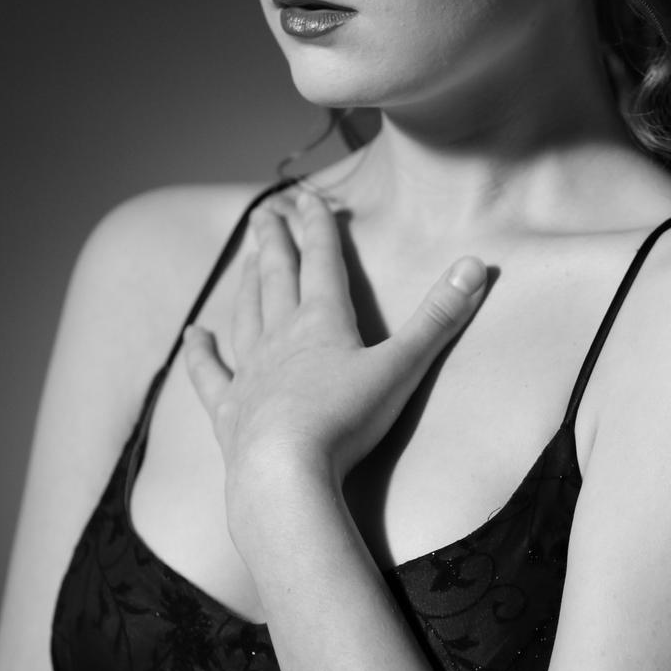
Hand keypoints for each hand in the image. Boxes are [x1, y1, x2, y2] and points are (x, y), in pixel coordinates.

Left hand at [184, 186, 487, 496]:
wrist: (285, 472)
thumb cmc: (347, 421)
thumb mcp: (402, 367)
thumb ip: (438, 317)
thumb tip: (477, 264)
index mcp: (323, 321)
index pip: (322, 261)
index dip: (318, 227)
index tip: (309, 197)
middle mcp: (280, 337)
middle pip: (275, 277)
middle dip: (274, 243)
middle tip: (265, 214)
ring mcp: (250, 372)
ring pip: (245, 315)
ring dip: (246, 284)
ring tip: (244, 260)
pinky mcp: (229, 410)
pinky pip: (209, 373)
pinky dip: (200, 353)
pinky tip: (193, 336)